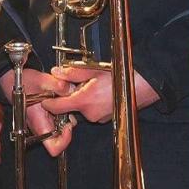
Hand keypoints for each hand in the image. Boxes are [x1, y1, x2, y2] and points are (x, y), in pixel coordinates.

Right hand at [0, 68, 75, 156]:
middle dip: (68, 123)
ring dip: (67, 115)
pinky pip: (60, 118)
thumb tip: (70, 89)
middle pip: (61, 138)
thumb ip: (56, 85)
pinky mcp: (47, 115)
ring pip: (62, 127)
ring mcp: (45, 122)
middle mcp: (42, 127)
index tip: (68, 125)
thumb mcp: (40, 80)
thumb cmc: (22, 83)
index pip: (54, 148)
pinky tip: (61, 97)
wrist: (13, 79)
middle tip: (68, 108)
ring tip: (64, 100)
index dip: (65, 140)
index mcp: (39, 124)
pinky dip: (64, 110)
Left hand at [43, 62, 160, 122]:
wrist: (143, 85)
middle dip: (71, 95)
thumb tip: (56, 72)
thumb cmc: (121, 75)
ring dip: (83, 98)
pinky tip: (102, 92)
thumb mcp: (93, 70)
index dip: (48, 101)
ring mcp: (98, 118)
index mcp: (83, 101)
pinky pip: (92, 111)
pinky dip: (93, 103)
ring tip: (94, 85)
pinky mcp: (105, 119)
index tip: (45, 97)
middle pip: (70, 106)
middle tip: (78, 82)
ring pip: (82, 108)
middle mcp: (89, 114)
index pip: (56, 107)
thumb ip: (72, 73)